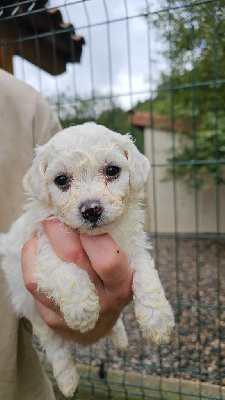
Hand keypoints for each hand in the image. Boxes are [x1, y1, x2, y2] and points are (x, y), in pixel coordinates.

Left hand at [21, 220, 132, 344]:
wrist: (99, 321)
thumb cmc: (110, 280)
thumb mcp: (123, 262)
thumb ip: (109, 238)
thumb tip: (85, 207)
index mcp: (121, 285)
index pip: (108, 259)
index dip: (92, 234)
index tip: (81, 218)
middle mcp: (100, 303)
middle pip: (74, 259)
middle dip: (60, 230)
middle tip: (54, 216)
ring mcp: (74, 313)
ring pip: (47, 273)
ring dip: (41, 244)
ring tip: (45, 232)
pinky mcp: (52, 318)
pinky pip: (33, 282)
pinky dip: (31, 258)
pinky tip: (37, 250)